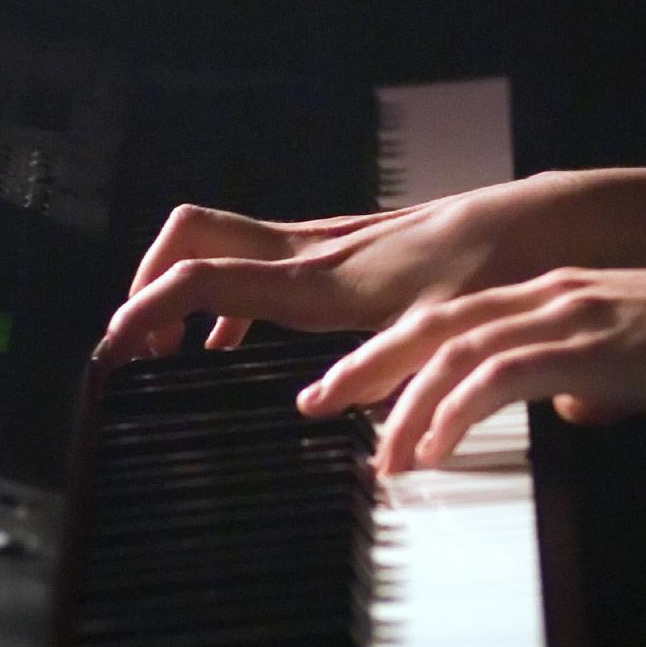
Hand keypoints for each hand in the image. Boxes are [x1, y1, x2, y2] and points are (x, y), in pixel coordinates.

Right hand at [96, 178, 574, 365]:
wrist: (532, 225)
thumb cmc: (489, 272)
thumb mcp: (441, 336)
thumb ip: (388, 381)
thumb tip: (327, 422)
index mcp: (313, 277)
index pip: (202, 278)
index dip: (144, 308)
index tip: (113, 352)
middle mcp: (305, 252)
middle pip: (190, 239)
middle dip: (145, 285)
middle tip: (136, 349)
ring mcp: (320, 248)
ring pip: (219, 249)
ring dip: (182, 294)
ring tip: (167, 356)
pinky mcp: (339, 255)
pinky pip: (255, 267)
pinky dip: (225, 302)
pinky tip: (233, 349)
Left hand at [294, 263, 645, 471]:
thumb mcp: (639, 368)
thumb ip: (593, 383)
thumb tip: (569, 409)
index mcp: (558, 296)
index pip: (456, 320)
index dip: (396, 351)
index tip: (352, 387)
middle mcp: (550, 294)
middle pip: (432, 325)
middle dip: (366, 365)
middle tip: (313, 403)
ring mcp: (566, 315)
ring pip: (454, 351)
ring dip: (404, 405)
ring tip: (377, 456)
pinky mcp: (587, 346)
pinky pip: (500, 378)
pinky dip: (455, 413)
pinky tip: (432, 450)